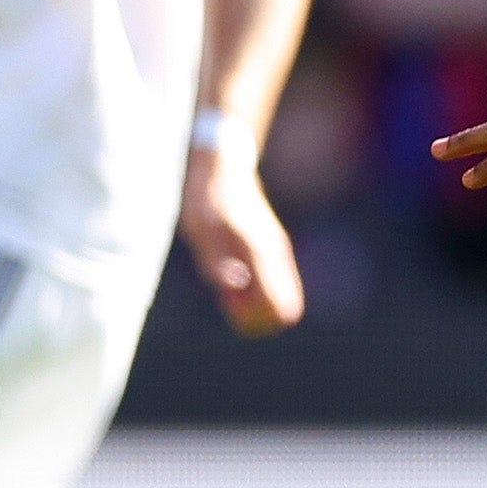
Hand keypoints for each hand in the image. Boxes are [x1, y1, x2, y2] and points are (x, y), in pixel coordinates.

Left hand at [180, 150, 306, 334]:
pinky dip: (259, 294)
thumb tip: (235, 285)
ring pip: (285, 301)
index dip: (252, 317)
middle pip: (287, 311)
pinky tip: (235, 279)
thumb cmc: (206, 201)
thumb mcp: (199, 231)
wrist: (222, 170)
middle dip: (258, 317)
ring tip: (229, 288)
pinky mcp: (275, 253)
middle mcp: (277, 255)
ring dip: (257, 306)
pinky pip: (278, 288)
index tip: (228, 301)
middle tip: (229, 300)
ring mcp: (279, 254)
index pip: (277, 305)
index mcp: (260, 252)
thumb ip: (215, 261)